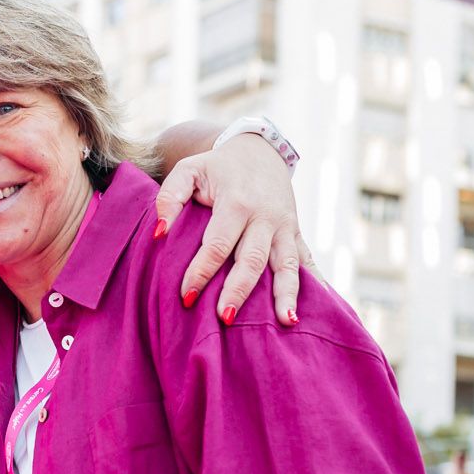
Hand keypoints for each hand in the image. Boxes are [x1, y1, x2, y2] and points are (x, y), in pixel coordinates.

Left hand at [154, 136, 311, 326]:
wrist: (259, 151)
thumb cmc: (217, 167)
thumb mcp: (189, 170)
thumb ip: (169, 197)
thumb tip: (160, 233)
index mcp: (237, 202)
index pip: (218, 244)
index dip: (201, 271)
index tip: (187, 296)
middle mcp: (265, 217)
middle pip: (253, 260)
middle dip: (239, 290)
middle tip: (224, 318)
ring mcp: (285, 227)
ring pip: (288, 265)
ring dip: (286, 294)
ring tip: (286, 322)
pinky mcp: (296, 234)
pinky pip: (306, 261)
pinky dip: (314, 284)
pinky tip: (313, 308)